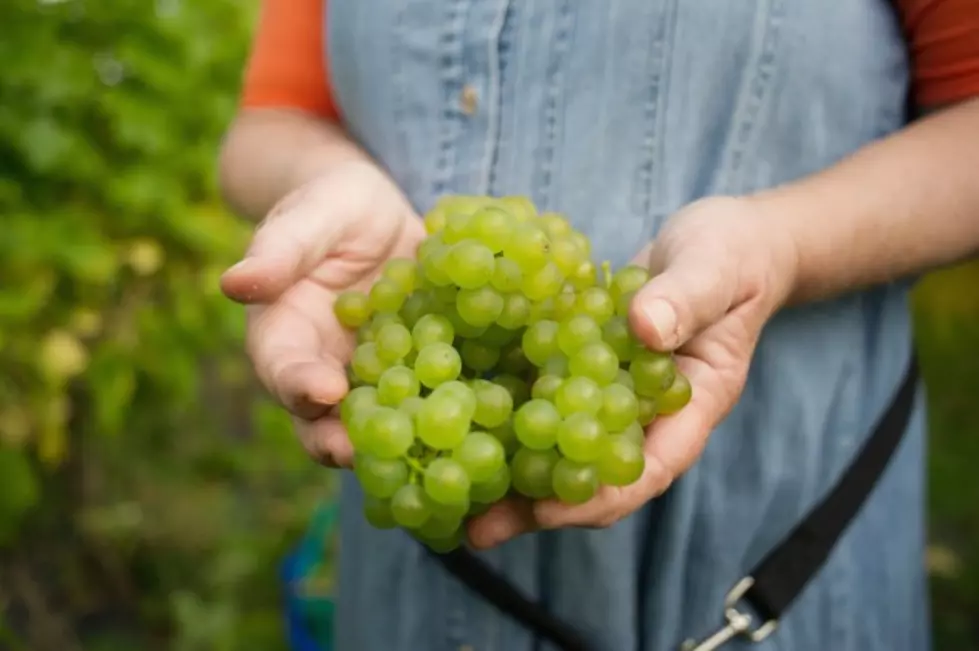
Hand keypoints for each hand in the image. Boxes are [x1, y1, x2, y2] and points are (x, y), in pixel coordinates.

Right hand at [220, 161, 424, 466]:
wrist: (375, 212)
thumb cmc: (327, 207)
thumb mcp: (306, 218)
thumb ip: (278, 251)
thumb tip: (234, 282)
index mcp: (284, 336)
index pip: (282, 368)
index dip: (299, 384)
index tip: (324, 391)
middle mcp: (325, 368)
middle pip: (322, 418)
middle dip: (341, 440)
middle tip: (364, 454)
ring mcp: (372, 376)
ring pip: (376, 421)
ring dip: (397, 441)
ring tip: (423, 456)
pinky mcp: (415, 370)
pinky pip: (426, 397)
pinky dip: (445, 411)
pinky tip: (477, 419)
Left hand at [466, 196, 797, 547]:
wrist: (719, 242)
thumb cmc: (731, 256)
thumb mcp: (714, 268)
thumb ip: (686, 298)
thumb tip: (645, 328)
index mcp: (692, 405)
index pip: (648, 469)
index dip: (598, 496)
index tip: (546, 510)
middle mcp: (646, 413)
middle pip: (594, 476)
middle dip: (537, 506)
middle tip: (477, 528)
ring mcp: (611, 393)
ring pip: (562, 446)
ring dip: (512, 471)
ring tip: (452, 490)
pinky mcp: (581, 366)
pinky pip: (546, 398)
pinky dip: (508, 414)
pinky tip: (459, 418)